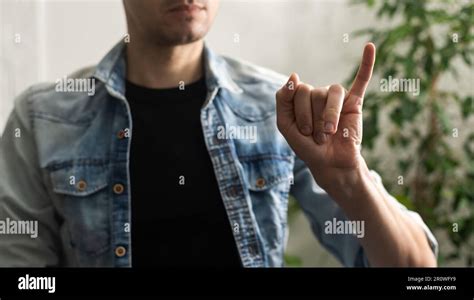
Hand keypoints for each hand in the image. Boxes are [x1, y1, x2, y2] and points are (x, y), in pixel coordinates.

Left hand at [276, 43, 375, 187]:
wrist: (330, 164)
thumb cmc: (307, 146)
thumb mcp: (285, 126)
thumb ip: (283, 101)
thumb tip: (295, 75)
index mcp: (301, 98)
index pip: (297, 90)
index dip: (298, 113)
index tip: (301, 132)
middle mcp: (318, 94)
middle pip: (312, 92)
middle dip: (312, 118)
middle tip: (317, 136)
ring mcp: (336, 98)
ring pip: (331, 93)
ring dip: (328, 117)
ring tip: (330, 133)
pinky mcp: (355, 103)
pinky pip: (362, 80)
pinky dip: (366, 64)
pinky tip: (369, 47)